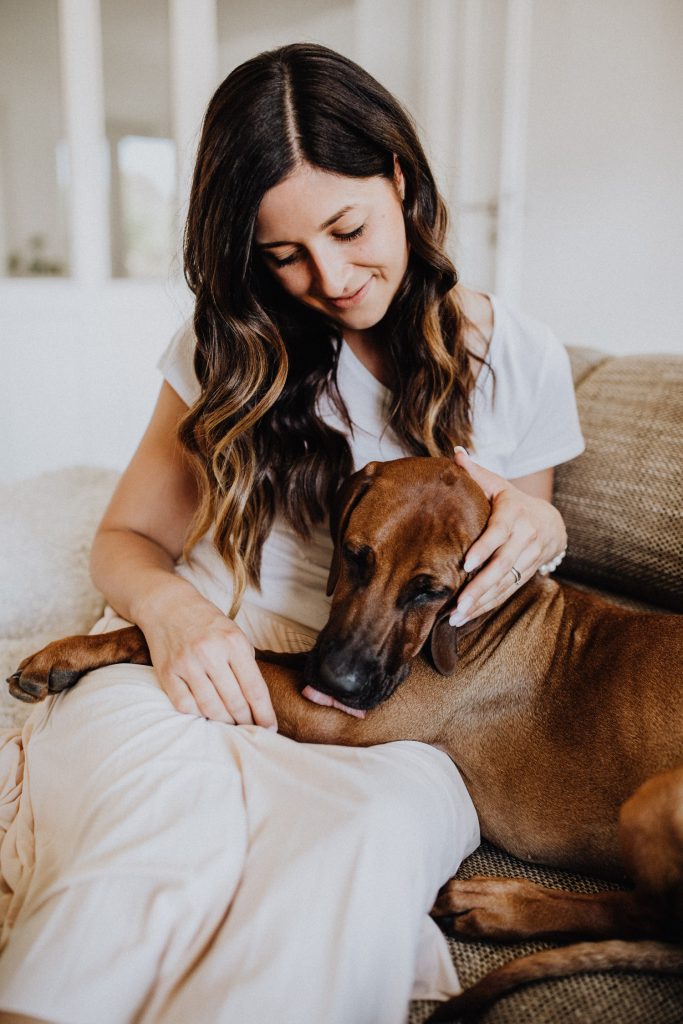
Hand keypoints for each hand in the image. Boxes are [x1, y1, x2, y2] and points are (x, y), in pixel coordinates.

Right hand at [138, 584, 277, 728]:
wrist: (168, 606)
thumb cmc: (207, 623)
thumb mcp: (235, 634)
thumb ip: (246, 663)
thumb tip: (258, 702)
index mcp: (234, 642)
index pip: (254, 688)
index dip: (264, 713)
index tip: (271, 729)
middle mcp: (210, 653)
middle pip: (234, 702)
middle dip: (246, 721)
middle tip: (251, 730)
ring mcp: (187, 663)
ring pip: (211, 708)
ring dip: (224, 722)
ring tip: (232, 726)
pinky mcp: (167, 672)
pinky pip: (185, 706)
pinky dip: (198, 716)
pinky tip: (207, 716)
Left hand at [450, 448, 566, 625]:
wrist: (550, 522)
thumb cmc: (511, 501)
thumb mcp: (497, 484)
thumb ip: (475, 472)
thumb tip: (455, 452)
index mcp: (514, 512)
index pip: (499, 531)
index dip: (485, 547)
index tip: (467, 563)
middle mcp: (525, 537)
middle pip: (502, 565)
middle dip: (480, 586)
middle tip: (459, 603)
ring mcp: (528, 558)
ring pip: (504, 583)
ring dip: (481, 602)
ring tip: (458, 616)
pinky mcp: (526, 574)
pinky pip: (506, 592)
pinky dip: (487, 606)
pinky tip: (466, 617)